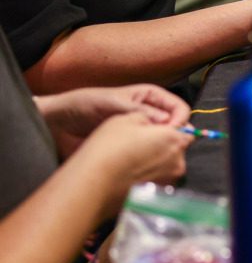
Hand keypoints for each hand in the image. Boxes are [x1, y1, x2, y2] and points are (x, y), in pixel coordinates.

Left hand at [36, 85, 190, 156]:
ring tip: (152, 159)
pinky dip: (149, 160)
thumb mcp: (113, 103)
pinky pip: (148, 153)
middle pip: (176, 126)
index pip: (179, 108)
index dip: (179, 121)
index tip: (170, 135)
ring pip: (164, 142)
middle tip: (164, 151)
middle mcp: (151, 114)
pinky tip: (141, 164)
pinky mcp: (132, 147)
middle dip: (174, 138)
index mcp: (151, 97)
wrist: (59, 123)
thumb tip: (167, 123)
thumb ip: (140, 111)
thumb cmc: (85, 104)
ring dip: (162, 150)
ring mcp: (142, 131)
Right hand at [73, 112, 191, 212]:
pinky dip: (147, 176)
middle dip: (164, 146)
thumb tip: (154, 122)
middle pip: (177, 149)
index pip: (187, 131)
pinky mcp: (155, 197)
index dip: (173, 128)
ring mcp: (168, 182)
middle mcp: (178, 162)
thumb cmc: (109, 148)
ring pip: (167, 166)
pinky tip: (129, 174)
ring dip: (156, 162)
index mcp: (175, 140)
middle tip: (140, 144)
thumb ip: (148, 117)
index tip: (157, 129)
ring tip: (131, 160)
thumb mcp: (126, 118)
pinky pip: (156, 181)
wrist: (91, 184)